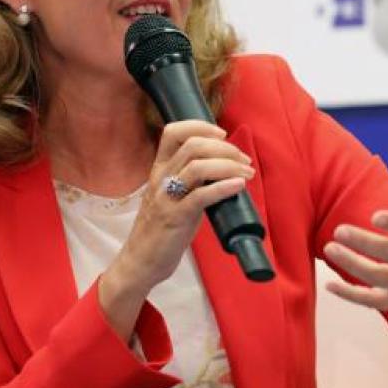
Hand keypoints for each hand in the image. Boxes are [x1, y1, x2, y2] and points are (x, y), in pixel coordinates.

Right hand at [99, 120, 252, 338]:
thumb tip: (222, 168)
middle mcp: (161, 178)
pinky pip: (201, 197)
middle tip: (244, 160)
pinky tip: (239, 186)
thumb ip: (190, 180)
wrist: (141, 261)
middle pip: (193, 145)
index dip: (200, 126)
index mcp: (158, 169)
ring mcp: (167, 198)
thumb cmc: (160, 229)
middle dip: (224, 148)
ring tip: (247, 174)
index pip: (173, 132)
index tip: (222, 134)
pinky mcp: (175, 218)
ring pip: (198, 167)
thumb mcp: (171, 196)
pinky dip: (224, 187)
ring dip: (229, 165)